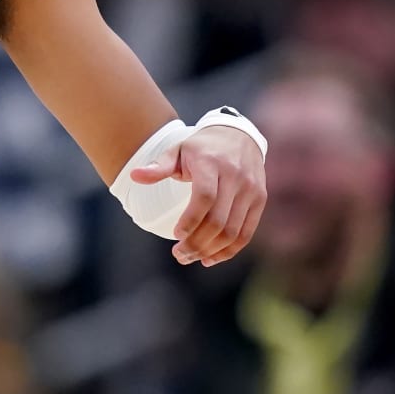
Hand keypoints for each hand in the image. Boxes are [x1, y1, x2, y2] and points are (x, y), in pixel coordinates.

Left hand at [130, 124, 266, 265]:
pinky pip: (246, 233)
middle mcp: (235, 177)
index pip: (205, 198)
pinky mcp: (259, 200)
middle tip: (179, 254)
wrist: (239, 135)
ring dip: (210, 251)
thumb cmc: (202, 147)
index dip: (191, 220)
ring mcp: (250, 190)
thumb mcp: (178, 150)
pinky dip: (229, 250)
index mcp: (212, 163)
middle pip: (218, 220)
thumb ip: (159, 166)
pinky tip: (210, 258)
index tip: (175, 234)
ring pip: (233, 231)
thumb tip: (134, 176)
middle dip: (197, 243)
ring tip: (190, 257)